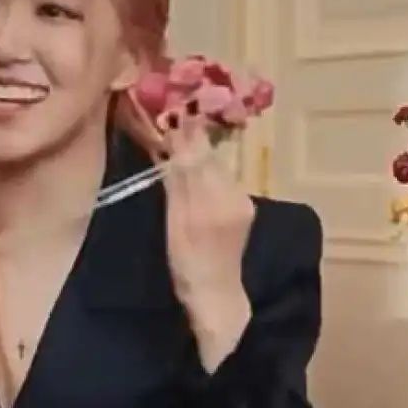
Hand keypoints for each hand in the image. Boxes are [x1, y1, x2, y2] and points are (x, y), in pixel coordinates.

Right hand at [128, 94, 255, 369]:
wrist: (215, 299)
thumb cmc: (188, 267)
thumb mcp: (176, 223)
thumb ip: (178, 179)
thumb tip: (175, 134)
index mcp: (214, 198)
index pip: (197, 151)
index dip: (182, 128)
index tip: (165, 108)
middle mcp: (234, 194)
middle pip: (207, 156)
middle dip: (187, 139)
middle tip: (164, 122)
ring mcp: (242, 202)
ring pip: (214, 168)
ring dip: (195, 157)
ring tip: (173, 148)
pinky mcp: (243, 210)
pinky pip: (219, 182)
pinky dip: (204, 176)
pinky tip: (191, 179)